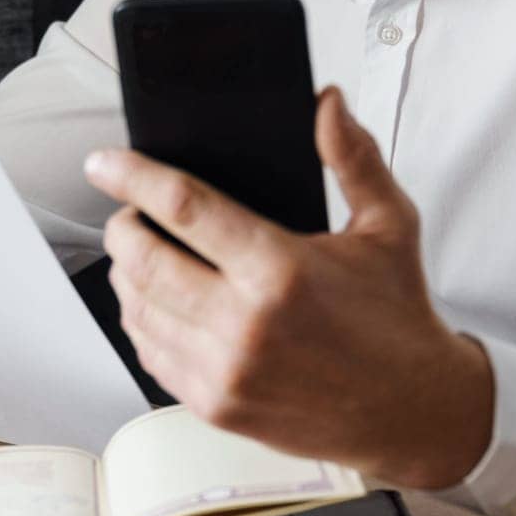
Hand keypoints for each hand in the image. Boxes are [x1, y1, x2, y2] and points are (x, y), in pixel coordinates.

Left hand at [86, 85, 494, 489]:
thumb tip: (328, 103)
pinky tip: (155, 302)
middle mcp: (245, 323)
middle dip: (121, 225)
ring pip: (137, 308)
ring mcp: (225, 370)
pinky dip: (140, 321)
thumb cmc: (396, 315)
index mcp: (282, 270)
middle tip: (126, 209)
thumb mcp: (388, 225)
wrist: (412, 412)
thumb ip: (353, 157)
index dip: (133, 177)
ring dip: (126, 273)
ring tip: (140, 251)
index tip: (104, 162)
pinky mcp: (216, 405)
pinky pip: (149, 354)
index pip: (184, 208)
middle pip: (143, 260)